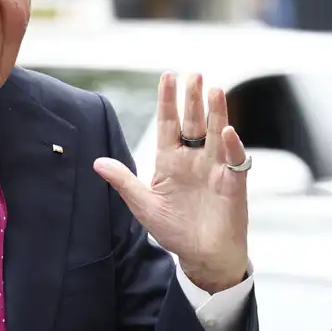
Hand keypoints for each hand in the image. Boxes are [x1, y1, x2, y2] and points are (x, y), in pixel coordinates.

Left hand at [94, 74, 248, 293]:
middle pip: (194, 123)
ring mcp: (214, 168)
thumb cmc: (174, 230)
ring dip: (216, 112)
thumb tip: (98, 162)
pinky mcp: (232, 183)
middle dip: (193, 99)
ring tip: (214, 89)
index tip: (168, 76)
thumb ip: (124, 182)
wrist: (201, 255)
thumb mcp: (143, 205)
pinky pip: (234, 160)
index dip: (168, 101)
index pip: (168, 124)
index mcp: (170, 161)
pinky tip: (226, 131)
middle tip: (193, 74)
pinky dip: (231, 146)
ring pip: (216, 134)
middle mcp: (193, 159)